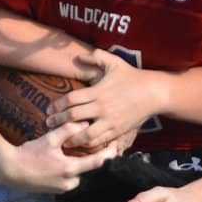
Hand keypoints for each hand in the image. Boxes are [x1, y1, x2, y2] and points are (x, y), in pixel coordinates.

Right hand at [0, 121, 115, 193]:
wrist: (9, 171)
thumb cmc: (28, 154)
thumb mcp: (49, 139)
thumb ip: (68, 130)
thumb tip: (84, 124)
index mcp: (70, 169)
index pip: (98, 162)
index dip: (110, 152)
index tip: (116, 144)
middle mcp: (69, 182)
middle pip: (89, 169)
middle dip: (92, 157)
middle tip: (96, 144)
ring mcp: (63, 188)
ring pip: (79, 174)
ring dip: (79, 164)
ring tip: (74, 152)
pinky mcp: (57, 191)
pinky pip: (69, 179)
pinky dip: (70, 170)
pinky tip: (62, 161)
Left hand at [46, 51, 160, 151]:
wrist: (153, 93)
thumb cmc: (132, 76)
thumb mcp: (114, 62)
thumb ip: (96, 57)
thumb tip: (79, 57)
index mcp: (98, 91)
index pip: (71, 100)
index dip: (57, 105)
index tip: (49, 109)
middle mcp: (102, 107)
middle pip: (73, 117)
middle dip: (58, 121)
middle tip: (48, 124)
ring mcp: (110, 121)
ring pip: (85, 134)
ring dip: (72, 138)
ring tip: (63, 140)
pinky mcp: (118, 131)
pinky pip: (100, 141)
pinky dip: (89, 145)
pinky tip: (82, 145)